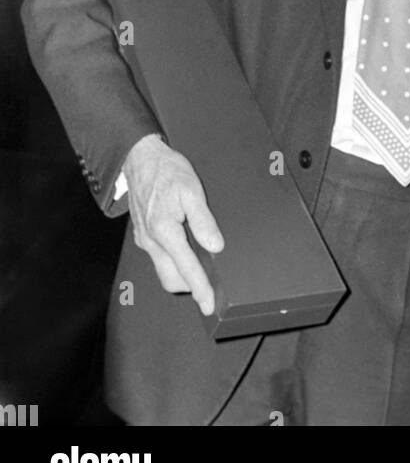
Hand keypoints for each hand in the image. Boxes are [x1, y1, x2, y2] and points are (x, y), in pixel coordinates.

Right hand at [123, 133, 223, 315]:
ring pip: (163, 269)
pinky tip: (186, 250)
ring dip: (181, 274)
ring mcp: (144, 239)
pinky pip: (158, 257)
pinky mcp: (142, 235)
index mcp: (164, 231)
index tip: (209, 304)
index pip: (186, 268)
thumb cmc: (166, 171)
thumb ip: (203, 220)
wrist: (140, 158)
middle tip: (210, 287)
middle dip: (190, 287)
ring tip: (202, 268)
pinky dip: (173, 261)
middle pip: (171, 279)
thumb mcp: (191, 190)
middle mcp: (151, 240)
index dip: (199, 288)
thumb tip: (215, 245)